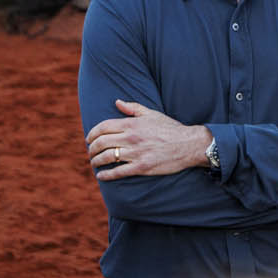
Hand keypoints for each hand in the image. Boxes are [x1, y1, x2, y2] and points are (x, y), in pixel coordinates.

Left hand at [86, 99, 208, 179]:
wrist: (188, 144)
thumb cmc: (170, 128)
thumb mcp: (152, 114)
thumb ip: (133, 108)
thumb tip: (117, 102)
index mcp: (132, 124)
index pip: (103, 127)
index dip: (92, 133)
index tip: (89, 138)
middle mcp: (131, 138)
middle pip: (102, 143)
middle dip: (92, 148)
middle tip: (90, 152)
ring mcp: (136, 153)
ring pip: (107, 157)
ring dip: (96, 161)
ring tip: (94, 163)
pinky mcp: (142, 167)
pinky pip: (118, 172)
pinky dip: (106, 175)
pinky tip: (101, 175)